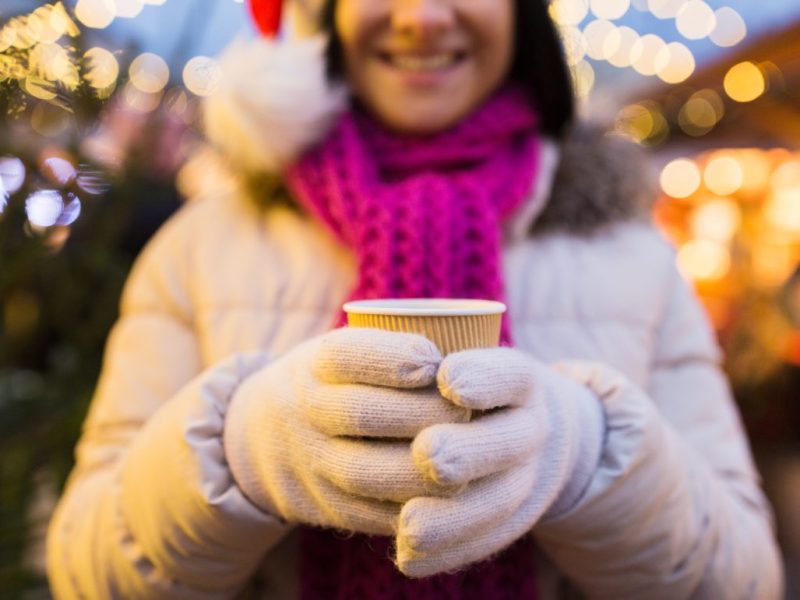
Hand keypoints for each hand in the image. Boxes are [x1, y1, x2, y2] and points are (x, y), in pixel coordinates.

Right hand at [223, 327, 468, 534]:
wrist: (266, 440)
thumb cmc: (336, 384)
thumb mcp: (345, 353)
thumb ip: (395, 348)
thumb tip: (474, 342)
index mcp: (314, 365)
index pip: (345, 355)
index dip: (391, 357)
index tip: (434, 361)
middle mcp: (307, 411)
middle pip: (360, 413)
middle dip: (421, 414)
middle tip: (468, 412)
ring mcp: (314, 463)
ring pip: (366, 472)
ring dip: (421, 469)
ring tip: (466, 460)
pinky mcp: (329, 508)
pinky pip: (371, 515)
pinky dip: (415, 510)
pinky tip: (450, 499)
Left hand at [396, 347, 603, 576]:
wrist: (519, 426)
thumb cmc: (465, 380)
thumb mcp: (456, 355)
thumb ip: (418, 357)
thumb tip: (395, 366)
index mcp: (519, 380)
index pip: (510, 375)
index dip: (483, 377)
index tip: (446, 379)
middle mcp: (530, 428)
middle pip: (506, 442)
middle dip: (466, 451)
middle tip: (426, 455)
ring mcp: (524, 476)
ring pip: (496, 502)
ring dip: (452, 517)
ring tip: (409, 526)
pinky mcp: (510, 519)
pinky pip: (484, 542)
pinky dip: (445, 553)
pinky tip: (408, 558)